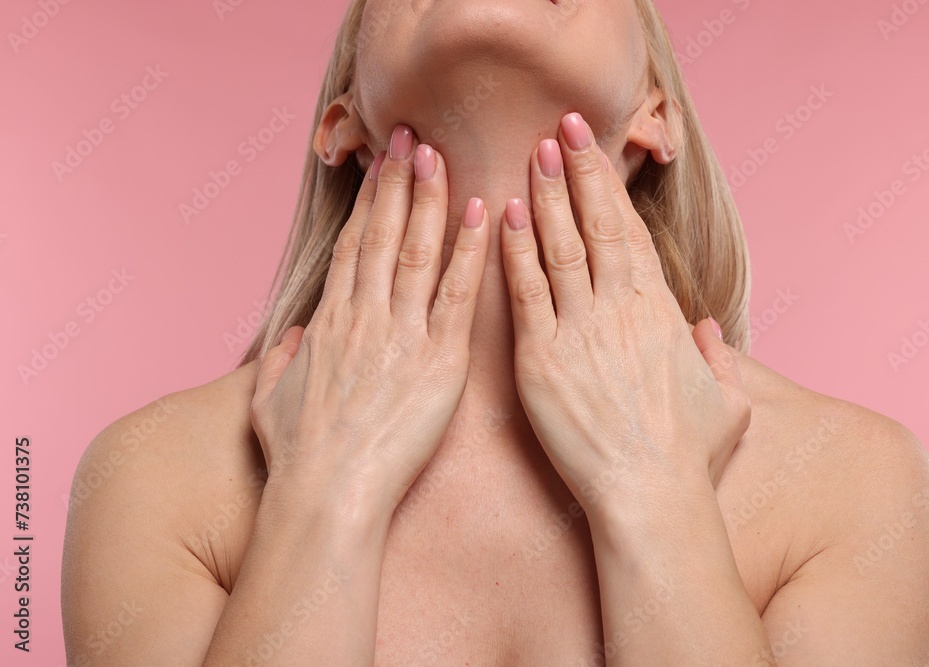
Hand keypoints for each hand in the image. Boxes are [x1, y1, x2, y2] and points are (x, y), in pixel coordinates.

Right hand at [249, 126, 489, 516]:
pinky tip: (484, 215)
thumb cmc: (298, 457)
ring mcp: (402, 336)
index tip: (380, 168)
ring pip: (417, 252)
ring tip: (441, 157)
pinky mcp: (439, 362)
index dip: (369, 204)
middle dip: (398, 183)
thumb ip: (280, 360)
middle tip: (412, 137)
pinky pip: (458, 296)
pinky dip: (471, 253)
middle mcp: (364, 318)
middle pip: (383, 236)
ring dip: (430, 200)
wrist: (327, 496)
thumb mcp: (268, 401)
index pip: (352, 248)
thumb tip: (293, 336)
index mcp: (330, 324)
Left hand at [499, 113, 748, 519]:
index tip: (593, 151)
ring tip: (533, 155)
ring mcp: (578, 331)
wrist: (648, 497)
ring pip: (558, 248)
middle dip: (577, 173)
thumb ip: (716, 357)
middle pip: (594, 226)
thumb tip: (704, 329)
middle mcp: (619, 309)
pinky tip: (506, 216)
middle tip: (559, 128)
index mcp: (658, 312)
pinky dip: (515, 253)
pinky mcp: (541, 359)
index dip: (607, 188)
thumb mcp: (726, 403)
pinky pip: (525, 293)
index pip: (628, 234)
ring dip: (545, 197)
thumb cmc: (687, 457)